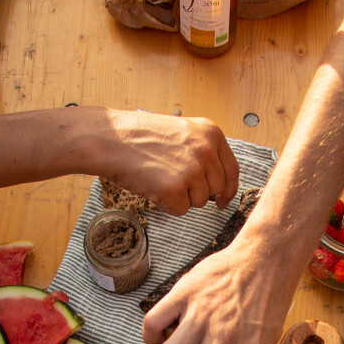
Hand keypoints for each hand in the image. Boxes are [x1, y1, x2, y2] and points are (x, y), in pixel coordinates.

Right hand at [105, 111, 238, 215]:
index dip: (228, 189)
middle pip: (216, 189)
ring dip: (181, 197)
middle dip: (198, 192)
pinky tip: (153, 186)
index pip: (232, 170)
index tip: (221, 199)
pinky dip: (166, 205)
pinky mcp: (175, 189)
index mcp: (211, 133)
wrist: (111, 139)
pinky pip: (180, 210)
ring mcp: (192, 170)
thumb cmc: (141, 137)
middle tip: (174, 180)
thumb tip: (218, 184)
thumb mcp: (182, 132)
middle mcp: (206, 150)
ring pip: (198, 202)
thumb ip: (204, 151)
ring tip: (160, 177)